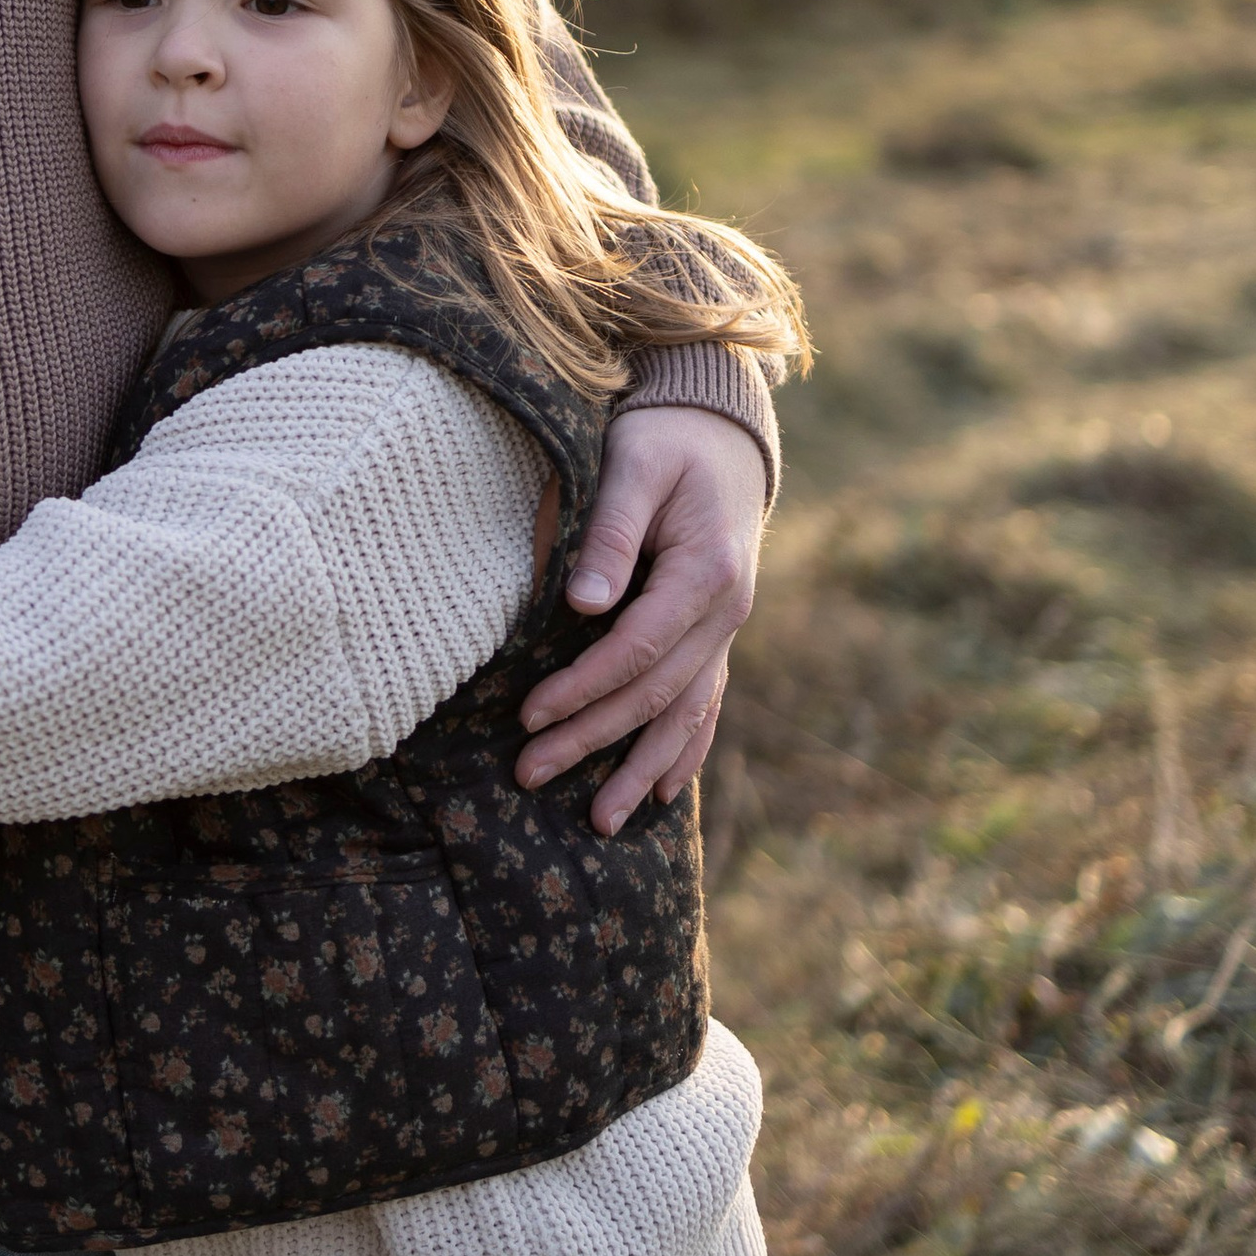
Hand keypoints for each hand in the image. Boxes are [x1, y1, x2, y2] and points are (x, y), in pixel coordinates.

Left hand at [516, 404, 766, 837]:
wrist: (724, 434)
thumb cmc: (666, 441)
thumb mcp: (634, 464)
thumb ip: (610, 531)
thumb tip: (583, 604)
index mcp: (706, 573)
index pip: (636, 649)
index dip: (582, 687)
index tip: (528, 714)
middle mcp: (727, 613)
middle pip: (655, 694)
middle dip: (593, 739)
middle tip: (529, 773)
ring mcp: (728, 630)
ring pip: (686, 714)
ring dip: (643, 769)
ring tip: (600, 821)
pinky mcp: (717, 635)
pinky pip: (705, 704)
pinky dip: (685, 750)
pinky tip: (663, 794)